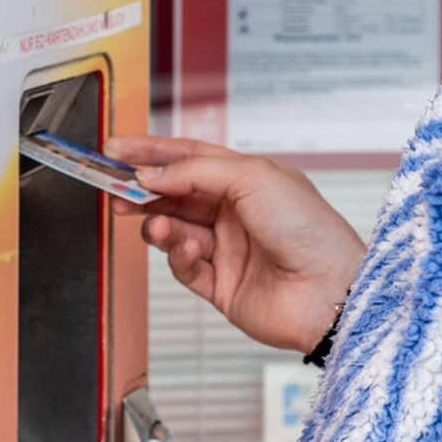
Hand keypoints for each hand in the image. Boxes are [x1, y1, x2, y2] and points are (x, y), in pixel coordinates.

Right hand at [106, 134, 365, 354]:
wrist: (329, 291)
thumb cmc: (309, 228)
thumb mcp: (252, 177)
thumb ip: (195, 171)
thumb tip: (151, 175)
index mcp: (249, 179)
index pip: (189, 157)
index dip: (151, 152)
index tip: (116, 150)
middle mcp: (237, 212)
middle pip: (176, 194)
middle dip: (143, 190)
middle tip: (113, 188)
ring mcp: (229, 248)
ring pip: (175, 230)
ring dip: (159, 224)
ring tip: (152, 224)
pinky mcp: (222, 285)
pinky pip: (185, 266)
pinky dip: (179, 256)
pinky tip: (188, 250)